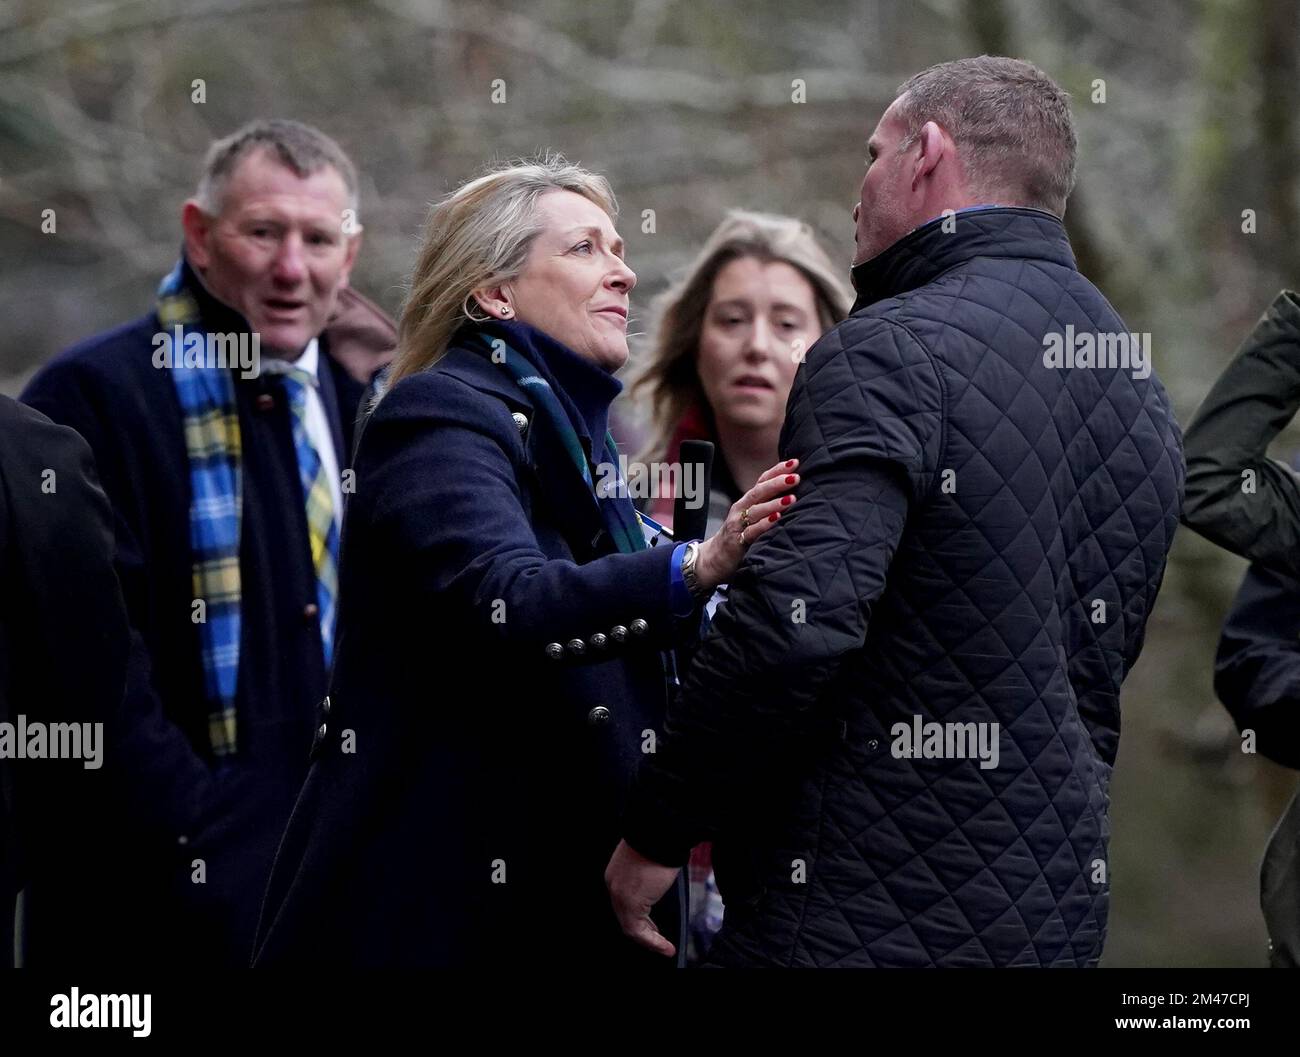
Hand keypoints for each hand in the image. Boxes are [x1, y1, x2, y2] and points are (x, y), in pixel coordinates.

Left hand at [604, 839, 680, 957]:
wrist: (659, 831)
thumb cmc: (659, 842)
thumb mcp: (651, 862)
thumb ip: (650, 879)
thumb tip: (660, 888)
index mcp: (617, 874)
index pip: (624, 903)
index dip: (639, 918)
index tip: (652, 926)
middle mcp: (614, 885)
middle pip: (626, 917)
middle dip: (644, 931)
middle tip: (657, 940)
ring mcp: (619, 894)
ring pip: (630, 927)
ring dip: (649, 940)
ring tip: (664, 947)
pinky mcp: (630, 902)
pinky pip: (637, 931)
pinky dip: (652, 942)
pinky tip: (665, 946)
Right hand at [695, 458, 799, 589]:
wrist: (713, 560)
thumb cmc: (737, 537)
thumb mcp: (751, 518)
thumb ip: (767, 506)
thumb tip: (793, 493)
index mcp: (746, 502)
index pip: (762, 481)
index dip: (776, 471)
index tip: (794, 462)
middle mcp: (741, 509)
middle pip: (759, 491)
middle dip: (777, 482)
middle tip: (795, 477)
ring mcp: (738, 525)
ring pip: (756, 510)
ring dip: (774, 503)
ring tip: (791, 498)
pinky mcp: (737, 541)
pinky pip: (752, 531)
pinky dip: (764, 524)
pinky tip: (777, 519)